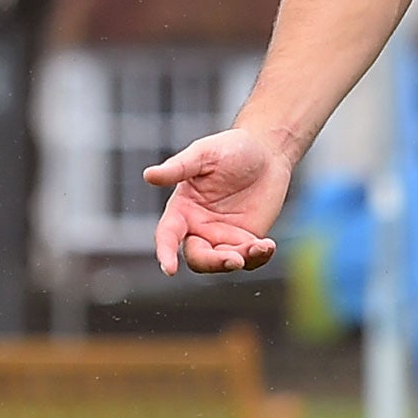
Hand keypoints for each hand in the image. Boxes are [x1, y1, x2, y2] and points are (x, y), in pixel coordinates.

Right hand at [145, 128, 291, 275]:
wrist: (266, 152)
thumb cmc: (230, 148)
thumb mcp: (204, 154)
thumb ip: (178, 167)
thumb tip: (149, 175)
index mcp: (182, 208)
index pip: (168, 235)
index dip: (165, 252)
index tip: (169, 269)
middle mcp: (199, 227)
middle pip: (198, 257)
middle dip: (214, 262)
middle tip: (235, 259)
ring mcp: (223, 236)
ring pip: (224, 262)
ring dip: (240, 260)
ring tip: (260, 245)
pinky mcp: (246, 240)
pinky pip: (249, 260)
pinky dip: (258, 257)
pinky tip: (268, 245)